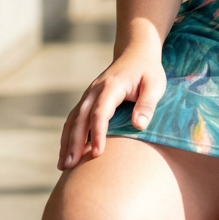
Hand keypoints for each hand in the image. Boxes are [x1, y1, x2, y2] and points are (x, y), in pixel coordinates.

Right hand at [58, 39, 165, 169]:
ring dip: (66, 142)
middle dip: (74, 142)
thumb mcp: (155, 84)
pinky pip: (74, 118)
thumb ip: (147, 104)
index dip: (98, 133)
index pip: (100, 112)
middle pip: (81, 118)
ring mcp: (89, 95)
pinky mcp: (88, 100)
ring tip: (63, 166)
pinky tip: (67, 153)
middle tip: (70, 166)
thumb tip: (138, 125)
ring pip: (73, 119)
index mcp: (111, 86)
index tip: (97, 153)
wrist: (136, 52)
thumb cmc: (148, 71)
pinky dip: (68, 135)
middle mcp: (95, 90)